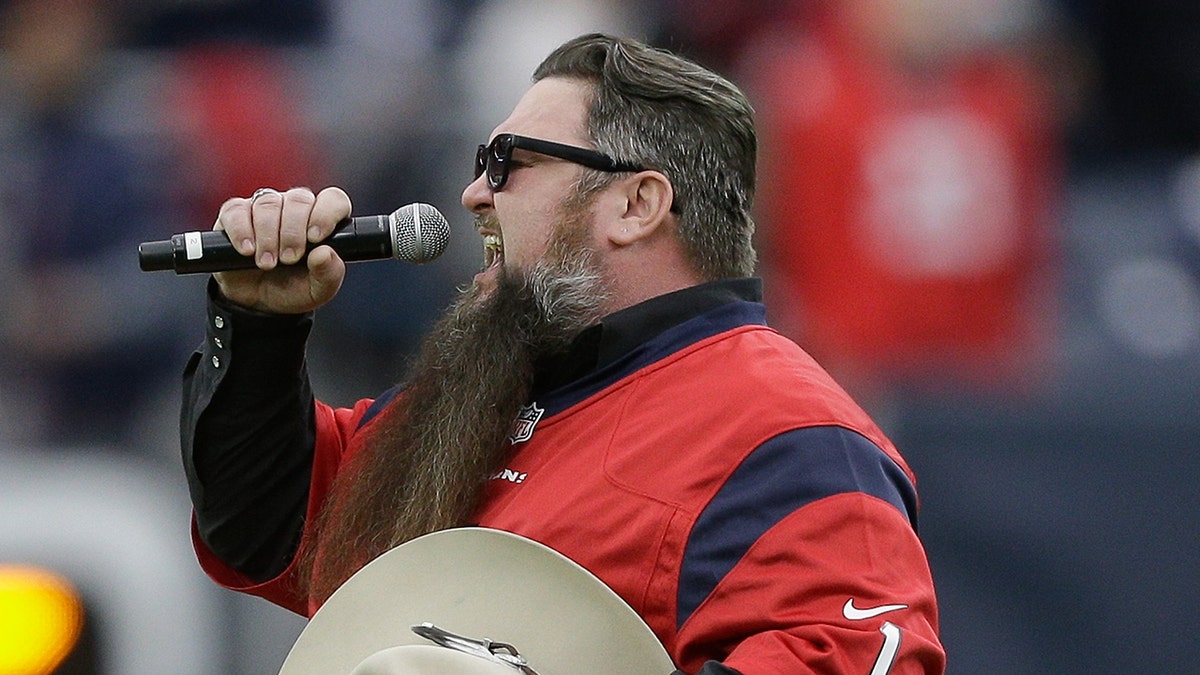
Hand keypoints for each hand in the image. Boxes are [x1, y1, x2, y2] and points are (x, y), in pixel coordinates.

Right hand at [213, 186, 349, 313]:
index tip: (315, 238)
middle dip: (293, 232)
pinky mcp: (235, 213)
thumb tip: (324, 253)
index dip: (326, 214)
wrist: (256, 302)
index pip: (334, 199)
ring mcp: (265, 207)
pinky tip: (247, 251)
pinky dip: (241, 231)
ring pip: (268, 203)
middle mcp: (295, 208)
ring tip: (266, 264)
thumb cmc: (292, 289)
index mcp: (321, 220)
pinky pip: (237, 210)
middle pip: (299, 200)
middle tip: (288, 259)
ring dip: (268, 236)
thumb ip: (329, 274)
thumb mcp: (317, 291)